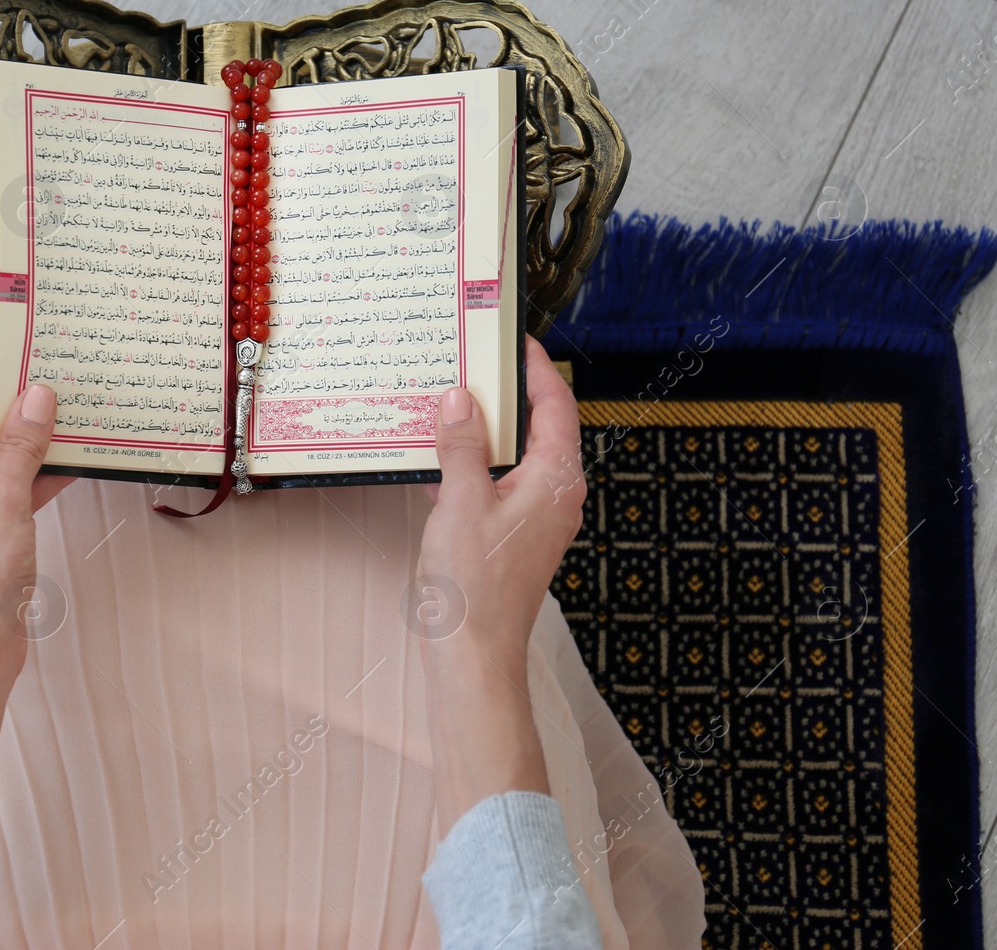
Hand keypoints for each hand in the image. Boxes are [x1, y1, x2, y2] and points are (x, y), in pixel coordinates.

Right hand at [414, 337, 585, 833]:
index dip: (537, 369)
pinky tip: (439, 459)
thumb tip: (461, 398)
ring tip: (453, 401)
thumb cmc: (474, 587)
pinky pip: (501, 485)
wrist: (474, 656)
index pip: (555, 406)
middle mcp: (557, 496)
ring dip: (487, 431)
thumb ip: (461, 447)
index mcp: (556, 480)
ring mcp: (538, 519)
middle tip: (477, 361)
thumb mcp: (459, 503)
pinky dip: (476, 466)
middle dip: (509, 395)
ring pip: (518, 457)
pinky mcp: (516, 538)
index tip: (516, 339)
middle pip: (540, 428)